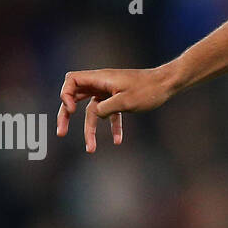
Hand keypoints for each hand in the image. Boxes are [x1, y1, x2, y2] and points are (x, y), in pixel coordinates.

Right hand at [56, 65, 176, 152]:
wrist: (167, 84)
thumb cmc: (148, 90)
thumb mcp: (126, 101)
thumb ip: (106, 108)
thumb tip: (95, 114)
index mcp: (100, 78)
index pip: (71, 81)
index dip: (65, 95)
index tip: (72, 109)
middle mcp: (101, 83)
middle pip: (75, 97)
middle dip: (67, 115)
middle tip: (61, 132)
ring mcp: (109, 91)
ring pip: (92, 110)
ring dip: (90, 129)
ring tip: (91, 149)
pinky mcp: (119, 99)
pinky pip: (109, 113)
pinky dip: (112, 126)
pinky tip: (118, 141)